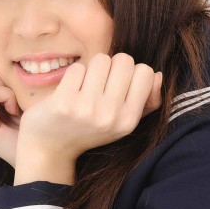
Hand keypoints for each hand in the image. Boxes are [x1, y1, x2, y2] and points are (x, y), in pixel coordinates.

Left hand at [16, 52, 162, 167]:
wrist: (50, 148)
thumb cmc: (88, 130)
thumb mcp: (121, 123)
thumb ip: (146, 101)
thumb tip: (159, 75)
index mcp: (129, 120)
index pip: (146, 72)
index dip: (131, 73)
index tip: (118, 86)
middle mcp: (111, 116)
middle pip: (125, 60)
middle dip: (113, 66)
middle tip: (100, 84)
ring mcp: (88, 109)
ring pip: (102, 59)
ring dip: (93, 68)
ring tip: (85, 87)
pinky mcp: (65, 102)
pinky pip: (78, 68)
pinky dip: (74, 75)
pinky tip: (70, 91)